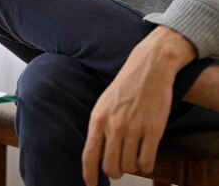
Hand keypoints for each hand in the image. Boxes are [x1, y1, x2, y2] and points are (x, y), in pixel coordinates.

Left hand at [82, 26, 196, 184]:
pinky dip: (146, 165)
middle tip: (120, 168)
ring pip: (130, 166)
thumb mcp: (103, 105)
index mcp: (98, 119)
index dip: (89, 175)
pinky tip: (146, 158)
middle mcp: (114, 126)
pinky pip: (147, 162)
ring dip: (132, 167)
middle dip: (115, 172)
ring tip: (134, 157)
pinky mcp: (154, 130)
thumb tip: (95, 154)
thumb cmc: (125, 87)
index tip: (91, 184)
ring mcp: (135, 129)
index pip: (89, 155)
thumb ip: (99, 128)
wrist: (149, 69)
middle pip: (111, 166)